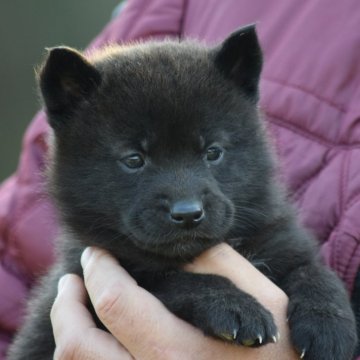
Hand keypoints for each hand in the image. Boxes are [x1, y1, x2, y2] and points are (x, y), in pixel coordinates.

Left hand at [51, 244, 298, 358]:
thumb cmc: (279, 349)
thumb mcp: (256, 298)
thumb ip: (213, 262)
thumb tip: (174, 246)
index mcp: (179, 349)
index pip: (115, 301)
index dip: (100, 269)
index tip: (96, 253)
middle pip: (79, 344)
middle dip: (69, 302)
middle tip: (73, 278)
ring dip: (69, 329)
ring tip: (75, 303)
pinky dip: (85, 356)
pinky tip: (96, 337)